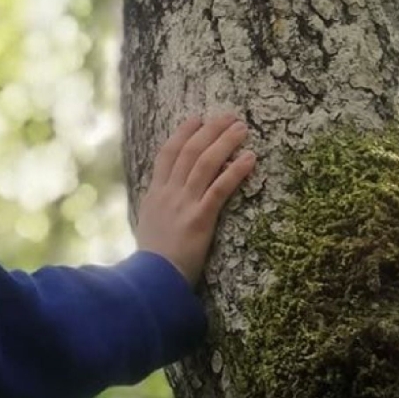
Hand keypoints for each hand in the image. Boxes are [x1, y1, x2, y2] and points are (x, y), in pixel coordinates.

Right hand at [136, 113, 255, 284]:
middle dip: (210, 131)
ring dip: (225, 142)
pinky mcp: (200, 218)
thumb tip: (162, 201)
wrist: (151, 281)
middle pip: (190, 152)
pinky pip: (220, 188)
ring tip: (242, 128)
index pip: (167, 155)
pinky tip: (249, 159)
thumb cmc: (153, 262)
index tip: (197, 119)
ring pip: (205, 163)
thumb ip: (157, 210)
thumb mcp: (149, 228)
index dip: (182, 134)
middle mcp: (168, 193)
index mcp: (155, 194)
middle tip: (228, 116)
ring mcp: (184, 204)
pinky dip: (235, 171)